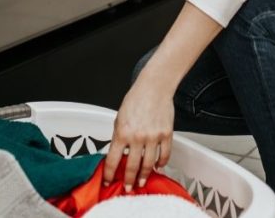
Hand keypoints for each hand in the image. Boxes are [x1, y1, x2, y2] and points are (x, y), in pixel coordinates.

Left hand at [103, 76, 174, 191]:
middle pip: (132, 166)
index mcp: (122, 133)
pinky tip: (158, 166)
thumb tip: (118, 154)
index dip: (109, 174)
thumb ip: (119, 136)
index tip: (108, 181)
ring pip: (148, 164)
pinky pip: (164, 154)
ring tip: (142, 181)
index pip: (113, 160)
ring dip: (144, 175)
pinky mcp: (166, 134)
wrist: (154, 87)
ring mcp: (153, 137)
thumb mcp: (119, 118)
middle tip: (128, 188)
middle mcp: (137, 137)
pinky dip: (162, 163)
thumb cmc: (136, 100)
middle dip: (129, 180)